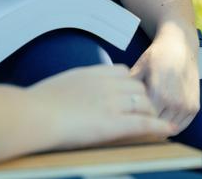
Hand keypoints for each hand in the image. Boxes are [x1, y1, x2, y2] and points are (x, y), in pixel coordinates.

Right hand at [28, 64, 175, 148]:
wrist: (34, 114)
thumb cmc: (37, 104)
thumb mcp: (60, 85)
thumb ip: (74, 86)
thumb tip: (73, 93)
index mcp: (92, 73)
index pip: (123, 72)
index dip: (130, 83)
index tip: (132, 93)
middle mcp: (106, 84)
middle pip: (138, 87)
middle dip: (145, 99)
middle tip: (150, 112)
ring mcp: (112, 103)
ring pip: (144, 103)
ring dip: (153, 114)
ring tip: (160, 123)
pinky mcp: (113, 123)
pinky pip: (144, 123)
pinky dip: (159, 127)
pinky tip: (168, 130)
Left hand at [130, 25, 199, 132]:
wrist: (180, 46)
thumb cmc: (156, 56)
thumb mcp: (138, 68)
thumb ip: (128, 89)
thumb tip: (114, 104)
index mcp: (158, 94)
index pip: (142, 121)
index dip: (133, 122)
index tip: (126, 122)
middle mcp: (175, 103)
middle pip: (155, 128)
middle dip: (145, 127)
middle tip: (135, 125)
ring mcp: (186, 106)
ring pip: (168, 130)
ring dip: (159, 128)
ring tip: (147, 123)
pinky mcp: (194, 107)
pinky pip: (181, 126)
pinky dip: (171, 126)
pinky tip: (160, 119)